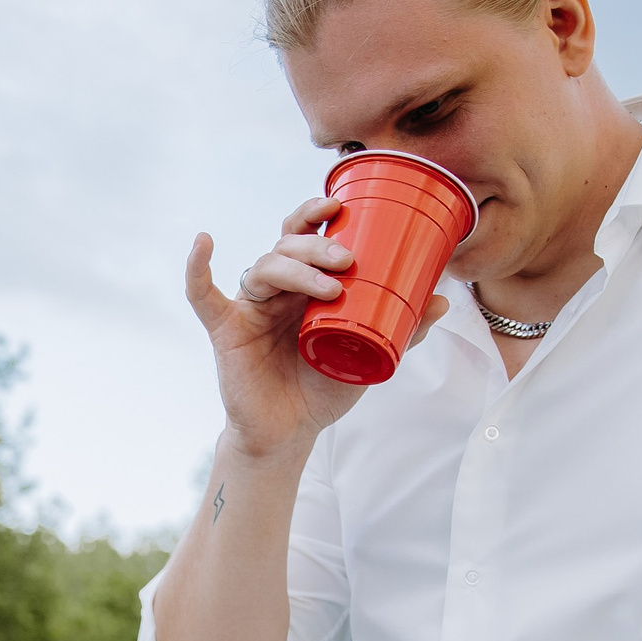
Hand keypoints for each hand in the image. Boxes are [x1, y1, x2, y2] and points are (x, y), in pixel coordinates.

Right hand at [183, 196, 447, 462]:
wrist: (291, 433)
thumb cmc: (324, 389)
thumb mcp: (371, 355)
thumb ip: (404, 328)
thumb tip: (443, 299)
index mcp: (306, 285)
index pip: (307, 236)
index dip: (318, 215)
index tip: (342, 207)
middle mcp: (277, 289)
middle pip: (289, 247)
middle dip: (317, 247)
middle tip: (347, 260)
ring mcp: (250, 306)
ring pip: (264, 266)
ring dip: (296, 269)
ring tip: (330, 287)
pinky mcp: (226, 330)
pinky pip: (204, 295)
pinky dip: (198, 269)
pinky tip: (204, 243)